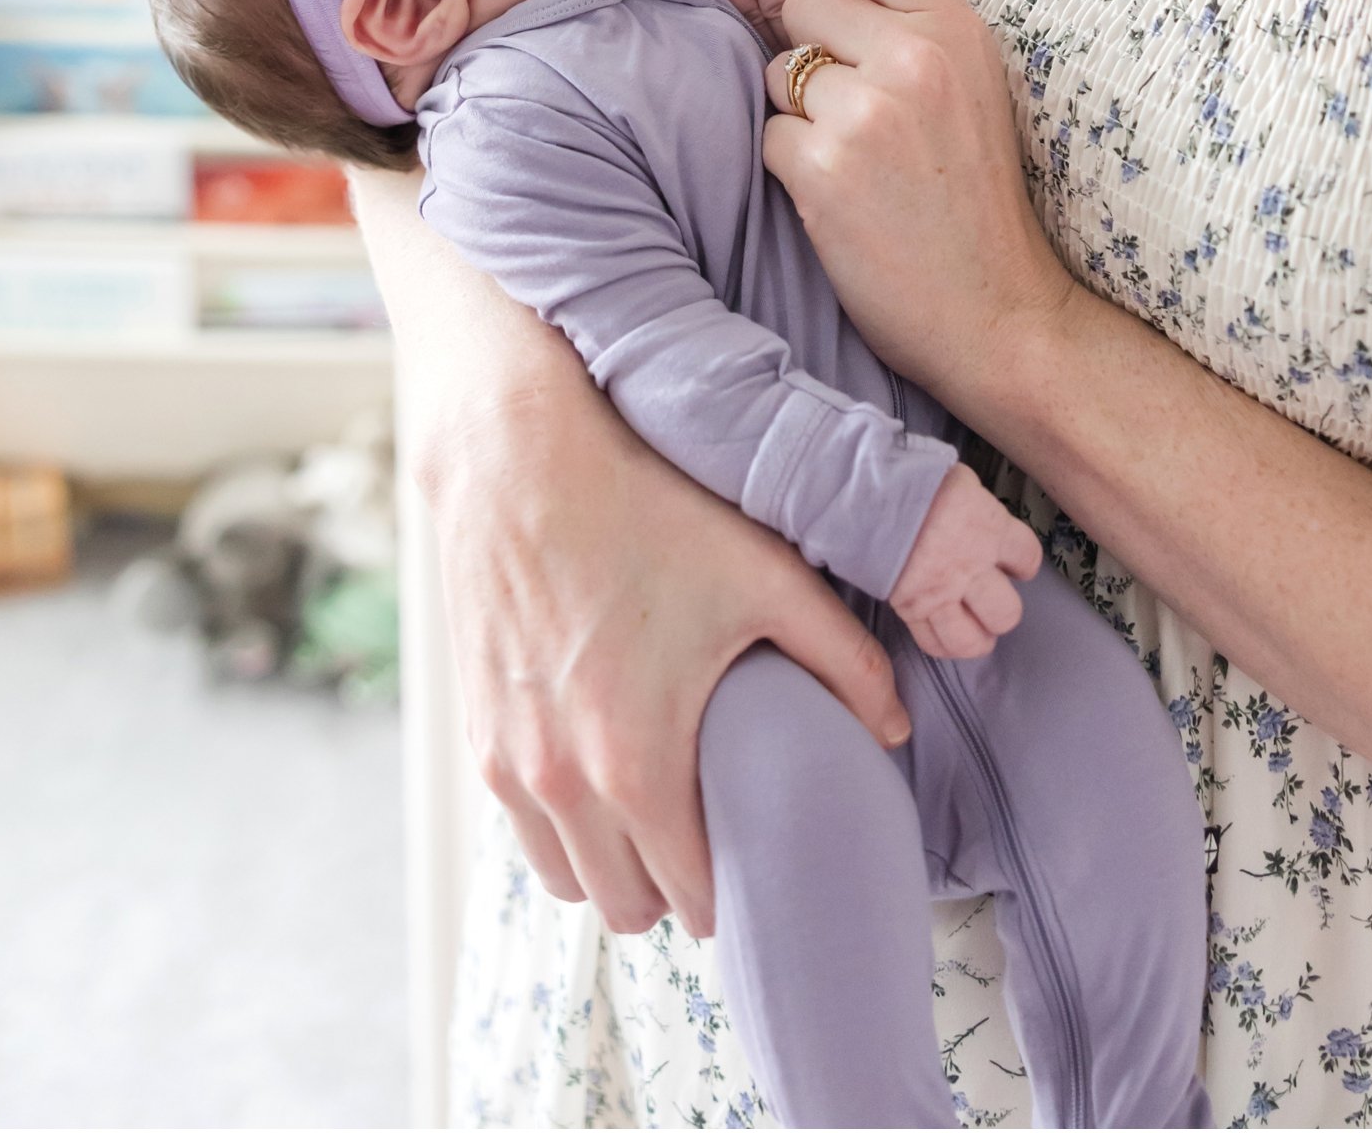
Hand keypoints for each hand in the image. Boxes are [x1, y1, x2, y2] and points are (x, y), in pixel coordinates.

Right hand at [424, 359, 911, 939]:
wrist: (519, 459)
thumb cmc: (647, 511)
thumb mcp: (764, 575)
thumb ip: (843, 659)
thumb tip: (894, 726)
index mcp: (637, 764)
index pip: (694, 896)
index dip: (736, 884)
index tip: (759, 851)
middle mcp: (562, 784)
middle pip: (629, 911)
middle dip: (677, 889)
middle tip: (714, 834)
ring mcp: (509, 766)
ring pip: (567, 883)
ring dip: (613, 868)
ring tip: (657, 811)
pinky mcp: (477, 737)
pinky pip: (523, 832)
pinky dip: (563, 828)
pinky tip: (601, 772)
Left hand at [750, 0, 1076, 408]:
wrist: (999, 312)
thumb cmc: (974, 199)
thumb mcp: (969, 85)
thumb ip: (908, 26)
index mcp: (955, 26)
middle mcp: (915, 56)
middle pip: (802, 7)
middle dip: (805, 51)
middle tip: (853, 115)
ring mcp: (869, 111)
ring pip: (778, 74)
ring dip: (798, 114)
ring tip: (857, 165)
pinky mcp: (825, 168)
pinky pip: (769, 136)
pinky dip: (791, 167)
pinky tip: (840, 202)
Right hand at [890, 462, 1041, 657]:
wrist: (870, 493)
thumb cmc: (918, 479)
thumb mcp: (961, 482)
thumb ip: (979, 507)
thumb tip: (982, 516)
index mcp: (990, 529)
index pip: (1028, 559)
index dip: (1022, 563)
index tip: (1013, 564)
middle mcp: (971, 568)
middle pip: (1006, 614)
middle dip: (1003, 611)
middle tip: (992, 602)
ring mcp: (940, 593)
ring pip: (972, 641)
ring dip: (978, 639)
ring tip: (977, 632)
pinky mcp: (911, 609)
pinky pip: (933, 643)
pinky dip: (943, 646)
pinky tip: (947, 636)